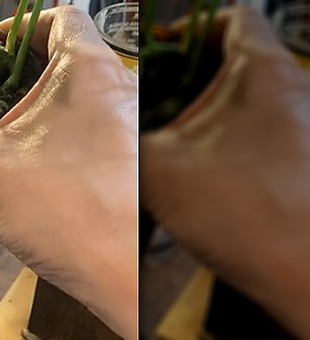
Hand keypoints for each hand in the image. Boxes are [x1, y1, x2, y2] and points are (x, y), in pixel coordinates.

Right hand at [0, 6, 138, 339]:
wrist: (128, 278)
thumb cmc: (71, 209)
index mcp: (87, 71)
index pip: (59, 18)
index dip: (18, 29)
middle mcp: (120, 93)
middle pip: (67, 62)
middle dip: (23, 80)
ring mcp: (133, 133)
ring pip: (81, 105)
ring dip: (43, 117)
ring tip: (3, 144)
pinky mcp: (132, 170)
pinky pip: (93, 140)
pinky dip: (61, 148)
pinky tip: (33, 179)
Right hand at [140, 6, 309, 339]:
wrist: (303, 276)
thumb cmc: (239, 210)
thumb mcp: (160, 170)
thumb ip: (124, 134)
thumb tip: (90, 124)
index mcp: (261, 71)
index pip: (230, 16)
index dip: (186, 28)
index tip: (154, 54)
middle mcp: (291, 87)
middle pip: (235, 55)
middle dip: (188, 72)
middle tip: (147, 98)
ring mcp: (300, 123)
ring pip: (244, 95)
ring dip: (204, 107)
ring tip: (162, 134)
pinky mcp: (299, 157)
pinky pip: (254, 128)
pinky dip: (222, 135)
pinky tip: (192, 167)